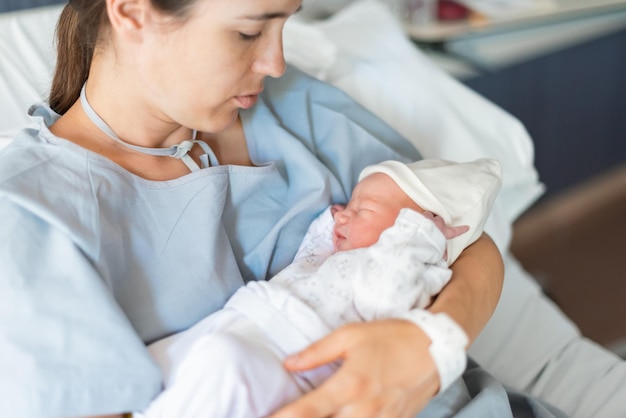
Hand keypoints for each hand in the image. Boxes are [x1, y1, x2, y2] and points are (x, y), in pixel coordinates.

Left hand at [270, 320, 438, 417]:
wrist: (436, 349)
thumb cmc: (393, 338)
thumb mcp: (351, 335)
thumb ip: (317, 352)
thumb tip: (289, 364)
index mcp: (349, 385)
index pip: (306, 412)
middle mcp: (363, 411)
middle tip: (292, 416)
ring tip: (316, 415)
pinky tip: (343, 416)